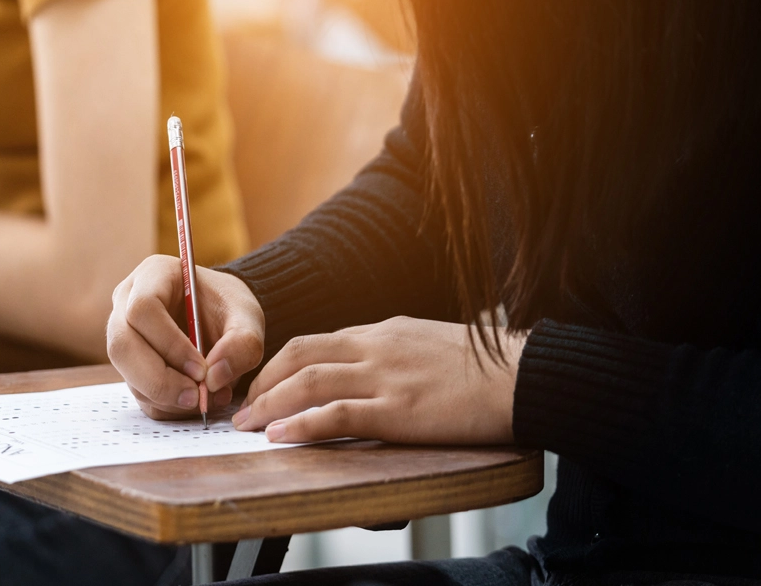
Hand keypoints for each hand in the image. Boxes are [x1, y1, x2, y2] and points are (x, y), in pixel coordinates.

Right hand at [107, 255, 264, 418]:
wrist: (222, 318)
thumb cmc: (229, 308)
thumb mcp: (248, 317)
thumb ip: (243, 344)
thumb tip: (213, 379)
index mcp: (152, 276)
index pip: (143, 309)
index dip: (169, 344)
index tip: (201, 369)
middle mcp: (126, 303)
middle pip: (122, 345)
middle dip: (159, 379)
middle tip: (196, 397)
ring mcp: (123, 336)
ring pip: (127, 374)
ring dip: (166, 396)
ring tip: (205, 397)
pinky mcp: (130, 366)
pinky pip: (138, 393)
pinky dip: (166, 405)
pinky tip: (194, 399)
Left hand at [233, 316, 521, 444]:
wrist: (528, 375)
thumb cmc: (486, 369)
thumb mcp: (429, 346)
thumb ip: (394, 355)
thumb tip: (370, 375)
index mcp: (384, 331)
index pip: (314, 342)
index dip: (278, 365)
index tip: (260, 386)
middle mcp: (377, 347)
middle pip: (299, 355)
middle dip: (262, 382)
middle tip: (242, 408)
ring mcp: (386, 376)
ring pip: (308, 382)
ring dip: (270, 405)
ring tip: (247, 426)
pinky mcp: (400, 409)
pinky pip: (338, 414)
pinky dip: (303, 426)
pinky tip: (281, 438)